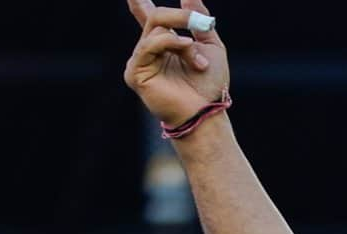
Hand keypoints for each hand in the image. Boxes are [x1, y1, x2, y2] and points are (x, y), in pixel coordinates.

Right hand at [122, 0, 228, 127]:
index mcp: (164, 43)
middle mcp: (149, 49)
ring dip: (184, 42)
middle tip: (200, 24)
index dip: (138, 2)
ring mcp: (140, 60)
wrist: (207, 111)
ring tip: (200, 62)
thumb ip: (199, 21)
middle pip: (156, 16)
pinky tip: (187, 51)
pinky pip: (148, 45)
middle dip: (181, 18)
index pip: (147, 15)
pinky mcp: (135, 72)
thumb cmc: (210, 84)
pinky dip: (170, 43)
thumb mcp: (211, 46)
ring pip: (156, 29)